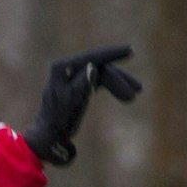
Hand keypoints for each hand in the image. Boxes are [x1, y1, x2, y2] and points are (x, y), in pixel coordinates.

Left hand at [20, 45, 142, 165]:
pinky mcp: (79, 85)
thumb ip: (82, 84)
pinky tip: (124, 94)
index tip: (131, 51)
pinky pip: (99, 81)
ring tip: (133, 96)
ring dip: (118, 84)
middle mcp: (68, 67)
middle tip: (137, 92)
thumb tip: (93, 67)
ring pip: (101, 74)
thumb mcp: (71, 102)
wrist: (49, 136)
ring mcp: (73, 75)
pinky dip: (112, 87)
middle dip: (118, 79)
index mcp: (62, 68)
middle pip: (99, 67)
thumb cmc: (58, 120)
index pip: (92, 58)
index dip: (112, 54)